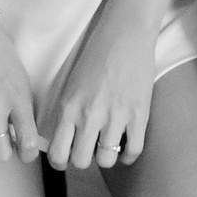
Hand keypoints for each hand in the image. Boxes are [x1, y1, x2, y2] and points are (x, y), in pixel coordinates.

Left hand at [42, 6, 157, 171]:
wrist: (125, 34)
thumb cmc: (96, 56)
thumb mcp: (71, 84)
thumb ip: (68, 112)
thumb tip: (66, 140)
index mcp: (69, 107)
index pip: (57, 153)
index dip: (60, 162)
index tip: (65, 158)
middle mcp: (90, 115)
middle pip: (81, 162)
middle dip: (83, 160)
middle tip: (88, 150)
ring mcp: (116, 116)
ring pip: (106, 160)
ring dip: (107, 158)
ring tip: (108, 146)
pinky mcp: (139, 114)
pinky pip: (133, 151)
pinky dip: (128, 156)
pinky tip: (125, 147)